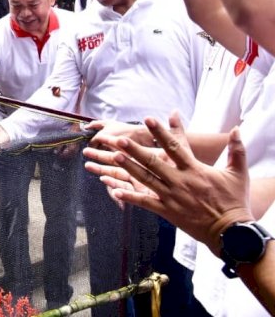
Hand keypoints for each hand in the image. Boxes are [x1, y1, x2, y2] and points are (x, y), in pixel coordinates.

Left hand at [83, 111, 253, 255]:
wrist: (231, 232)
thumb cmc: (234, 200)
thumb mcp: (238, 173)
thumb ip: (236, 150)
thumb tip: (237, 129)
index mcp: (194, 169)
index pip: (174, 146)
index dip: (161, 132)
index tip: (149, 119)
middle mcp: (179, 181)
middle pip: (153, 162)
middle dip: (135, 150)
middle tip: (119, 139)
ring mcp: (171, 196)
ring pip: (145, 180)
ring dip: (129, 168)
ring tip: (114, 157)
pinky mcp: (167, 211)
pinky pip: (145, 203)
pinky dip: (130, 197)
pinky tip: (115, 191)